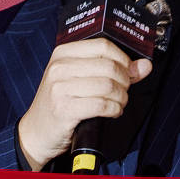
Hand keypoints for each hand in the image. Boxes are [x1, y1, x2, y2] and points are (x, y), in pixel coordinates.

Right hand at [17, 39, 152, 169]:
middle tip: (123, 92)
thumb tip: (144, 66)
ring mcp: (60, 88)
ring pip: (108, 86)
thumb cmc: (59, 104)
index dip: (123, 59)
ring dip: (121, 97)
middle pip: (108, 66)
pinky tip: (112, 112)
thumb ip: (112, 70)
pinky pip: (102, 105)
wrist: (35, 132)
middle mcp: (59, 67)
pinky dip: (114, 109)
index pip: (103, 46)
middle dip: (125, 81)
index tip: (129, 72)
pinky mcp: (64, 109)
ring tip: (118, 103)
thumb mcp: (80, 80)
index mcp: (62, 54)